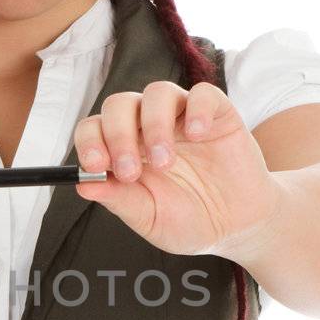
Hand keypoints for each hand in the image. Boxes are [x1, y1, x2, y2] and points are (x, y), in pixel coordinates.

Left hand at [73, 80, 281, 256]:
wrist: (237, 227)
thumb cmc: (190, 221)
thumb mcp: (150, 218)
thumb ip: (120, 201)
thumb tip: (82, 187)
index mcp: (124, 150)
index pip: (93, 128)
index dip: (89, 142)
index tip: (96, 167)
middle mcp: (147, 127)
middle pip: (119, 104)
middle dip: (118, 135)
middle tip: (130, 172)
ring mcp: (182, 117)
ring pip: (157, 92)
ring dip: (155, 125)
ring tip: (166, 162)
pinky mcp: (216, 114)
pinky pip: (203, 94)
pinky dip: (197, 110)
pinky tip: (199, 135)